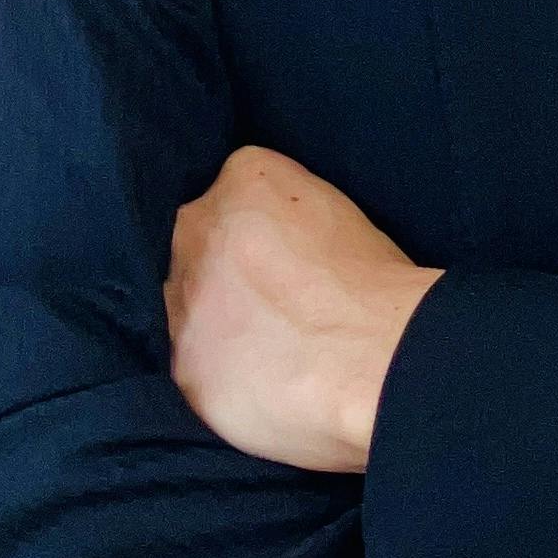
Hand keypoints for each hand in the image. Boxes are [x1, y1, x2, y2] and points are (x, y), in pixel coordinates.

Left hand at [165, 145, 442, 474]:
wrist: (372, 358)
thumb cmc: (374, 284)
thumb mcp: (339, 208)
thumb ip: (289, 211)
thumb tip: (280, 239)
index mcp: (246, 176)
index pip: (237, 191)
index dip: (264, 229)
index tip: (288, 255)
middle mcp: (200, 228)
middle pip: (201, 244)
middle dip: (228, 269)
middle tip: (277, 302)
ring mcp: (185, 297)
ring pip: (190, 306)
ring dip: (219, 321)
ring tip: (272, 348)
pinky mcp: (183, 363)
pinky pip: (195, 365)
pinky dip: (223, 373)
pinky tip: (264, 381)